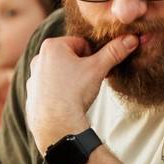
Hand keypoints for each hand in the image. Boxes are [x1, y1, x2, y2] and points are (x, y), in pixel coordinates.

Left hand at [25, 34, 136, 150]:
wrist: (57, 124)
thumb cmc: (74, 92)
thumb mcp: (98, 69)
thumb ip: (114, 52)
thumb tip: (131, 39)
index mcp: (52, 46)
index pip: (81, 43)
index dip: (93, 56)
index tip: (96, 69)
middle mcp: (39, 58)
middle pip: (69, 57)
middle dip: (81, 66)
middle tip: (89, 81)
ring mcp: (33, 76)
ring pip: (59, 72)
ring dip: (70, 78)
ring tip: (78, 92)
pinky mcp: (32, 93)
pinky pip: (50, 87)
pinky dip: (59, 91)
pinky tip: (67, 101)